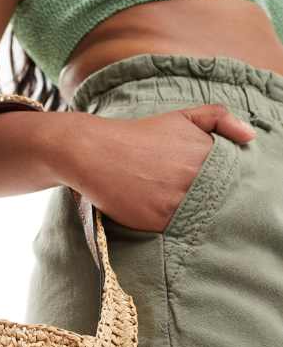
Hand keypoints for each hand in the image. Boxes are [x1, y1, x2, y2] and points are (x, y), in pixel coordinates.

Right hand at [60, 104, 255, 231]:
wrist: (95, 152)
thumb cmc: (137, 135)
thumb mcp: (180, 116)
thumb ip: (219, 118)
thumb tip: (251, 137)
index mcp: (205, 153)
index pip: (231, 178)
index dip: (224, 185)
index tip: (214, 187)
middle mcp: (195, 177)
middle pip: (218, 200)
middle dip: (210, 201)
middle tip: (198, 202)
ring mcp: (177, 201)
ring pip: (199, 217)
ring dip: (194, 216)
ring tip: (178, 208)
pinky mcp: (158, 220)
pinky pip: (177, 230)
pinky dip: (175, 227)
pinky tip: (165, 216)